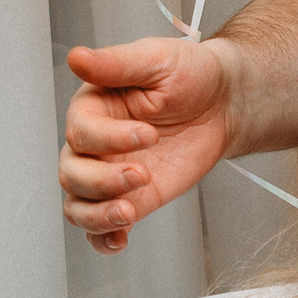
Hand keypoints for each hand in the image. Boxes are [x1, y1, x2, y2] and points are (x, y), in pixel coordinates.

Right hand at [58, 38, 235, 253]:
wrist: (225, 101)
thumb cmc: (190, 73)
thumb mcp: (156, 59)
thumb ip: (116, 63)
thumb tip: (76, 57)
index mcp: (92, 108)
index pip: (81, 132)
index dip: (110, 138)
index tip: (149, 133)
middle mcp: (92, 145)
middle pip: (72, 174)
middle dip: (103, 181)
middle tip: (143, 173)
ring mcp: (109, 174)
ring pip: (78, 205)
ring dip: (97, 214)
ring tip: (129, 211)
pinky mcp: (131, 197)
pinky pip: (102, 227)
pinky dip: (103, 238)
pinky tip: (120, 240)